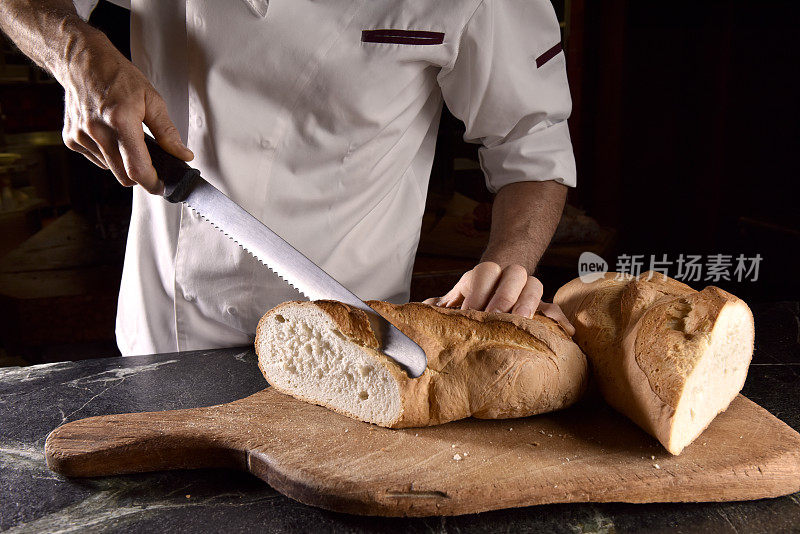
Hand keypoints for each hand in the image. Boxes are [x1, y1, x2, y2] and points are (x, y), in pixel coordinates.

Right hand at [59, 34, 192, 192]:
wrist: (82, 62)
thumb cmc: (118, 77)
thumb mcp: (152, 100)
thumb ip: (168, 133)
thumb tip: (183, 155)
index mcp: (120, 120)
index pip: (137, 168)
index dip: (152, 183)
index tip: (161, 186)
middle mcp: (97, 131)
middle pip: (124, 176)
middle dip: (140, 175)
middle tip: (151, 163)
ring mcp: (81, 136)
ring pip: (111, 170)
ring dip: (123, 163)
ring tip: (126, 138)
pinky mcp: (71, 139)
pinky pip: (97, 161)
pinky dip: (108, 155)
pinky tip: (109, 135)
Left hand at [422, 261, 574, 334]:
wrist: (497, 287)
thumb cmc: (472, 300)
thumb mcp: (457, 297)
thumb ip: (443, 302)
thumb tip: (422, 309)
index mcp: (487, 274)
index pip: (486, 271)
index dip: (480, 289)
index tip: (471, 310)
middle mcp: (509, 277)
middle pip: (515, 274)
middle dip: (505, 294)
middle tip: (494, 315)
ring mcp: (527, 290)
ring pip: (535, 285)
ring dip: (529, 303)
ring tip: (522, 321)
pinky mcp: (541, 307)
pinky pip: (553, 308)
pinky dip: (560, 319)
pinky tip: (566, 332)